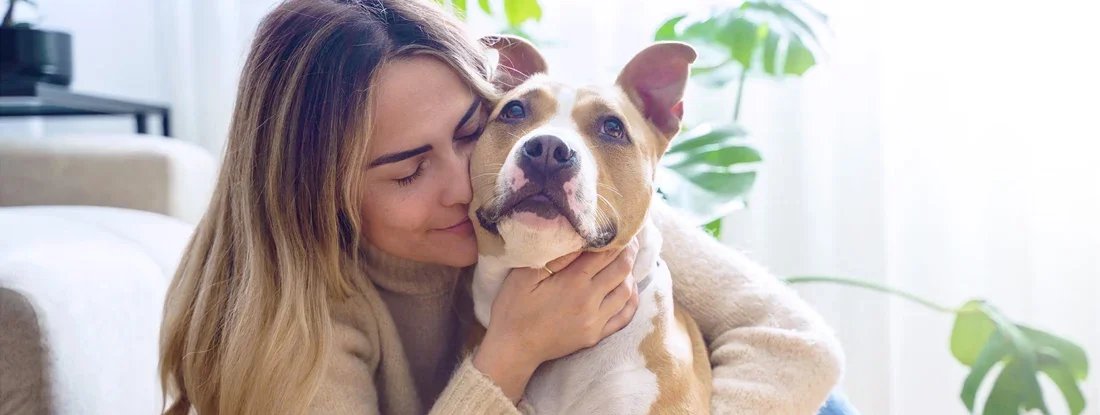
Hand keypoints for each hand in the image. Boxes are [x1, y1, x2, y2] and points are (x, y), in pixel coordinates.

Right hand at [472, 237, 640, 402]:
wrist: (512, 349)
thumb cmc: (513, 308)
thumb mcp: (524, 275)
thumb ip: (554, 255)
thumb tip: (579, 236)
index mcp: (573, 282)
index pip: (606, 253)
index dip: (618, 237)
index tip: (620, 226)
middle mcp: (589, 301)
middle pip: (622, 270)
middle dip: (628, 251)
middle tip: (628, 239)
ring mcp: (595, 321)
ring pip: (627, 292)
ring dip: (629, 273)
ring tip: (624, 261)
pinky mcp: (596, 336)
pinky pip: (624, 317)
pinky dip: (631, 300)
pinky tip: (628, 289)